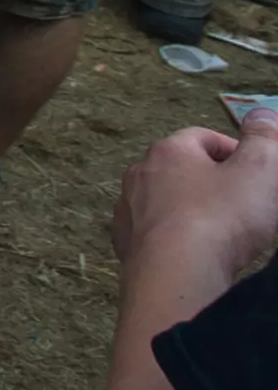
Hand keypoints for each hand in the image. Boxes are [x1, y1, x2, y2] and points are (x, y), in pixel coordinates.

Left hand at [115, 110, 277, 277]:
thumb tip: (262, 114)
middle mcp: (138, 176)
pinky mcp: (126, 248)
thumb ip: (264, 138)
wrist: (176, 275)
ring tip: (224, 231)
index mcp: (166, 151)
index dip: (234, 150)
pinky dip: (177, 239)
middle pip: (180, 170)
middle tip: (243, 202)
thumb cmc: (221, 216)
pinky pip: (156, 235)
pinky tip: (197, 254)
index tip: (257, 172)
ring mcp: (127, 213)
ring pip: (166, 203)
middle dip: (212, 182)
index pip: (202, 138)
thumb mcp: (259, 170)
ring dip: (193, 211)